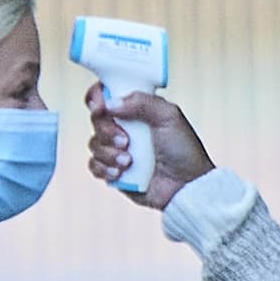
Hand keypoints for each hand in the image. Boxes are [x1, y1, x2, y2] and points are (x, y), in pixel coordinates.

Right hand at [84, 81, 214, 209]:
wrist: (185, 186)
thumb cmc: (183, 150)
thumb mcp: (169, 116)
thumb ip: (141, 102)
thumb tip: (110, 103)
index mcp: (136, 109)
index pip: (107, 94)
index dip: (98, 97)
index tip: (101, 106)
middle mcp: (124, 127)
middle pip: (96, 119)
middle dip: (107, 130)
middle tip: (126, 141)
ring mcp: (117, 150)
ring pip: (94, 143)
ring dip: (109, 153)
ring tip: (129, 161)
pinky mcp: (113, 171)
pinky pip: (94, 165)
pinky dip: (104, 169)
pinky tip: (120, 173)